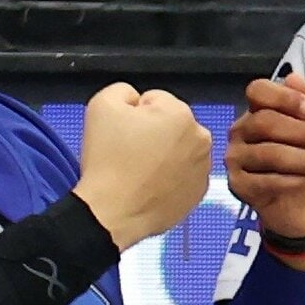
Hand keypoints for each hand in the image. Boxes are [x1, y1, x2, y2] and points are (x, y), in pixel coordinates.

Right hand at [74, 83, 211, 250]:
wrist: (112, 212)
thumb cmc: (107, 158)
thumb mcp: (102, 105)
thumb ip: (124, 91)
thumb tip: (137, 101)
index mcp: (180, 113)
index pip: (154, 101)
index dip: (133, 114)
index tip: (123, 134)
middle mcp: (201, 138)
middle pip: (171, 125)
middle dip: (153, 133)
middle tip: (130, 153)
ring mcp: (203, 168)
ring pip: (179, 150)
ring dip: (164, 155)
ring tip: (139, 172)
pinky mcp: (199, 194)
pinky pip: (183, 175)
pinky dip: (170, 178)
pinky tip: (150, 187)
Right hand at [226, 72, 304, 268]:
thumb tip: (292, 77)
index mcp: (260, 112)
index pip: (257, 91)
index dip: (285, 98)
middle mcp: (241, 131)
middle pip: (263, 121)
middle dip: (299, 132)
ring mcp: (236, 159)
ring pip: (266, 153)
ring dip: (302, 160)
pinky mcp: (238, 186)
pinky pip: (264, 180)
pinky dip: (294, 181)